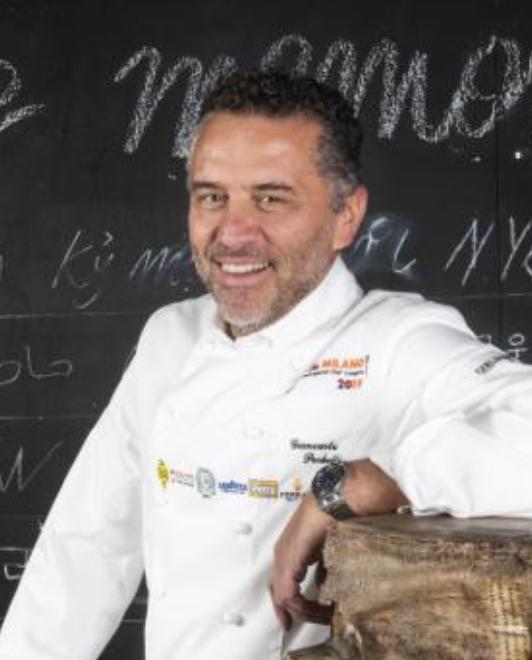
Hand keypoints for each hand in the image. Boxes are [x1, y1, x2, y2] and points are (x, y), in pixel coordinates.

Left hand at [269, 459, 407, 630]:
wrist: (340, 495)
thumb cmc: (339, 509)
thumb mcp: (329, 539)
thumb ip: (323, 556)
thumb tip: (328, 574)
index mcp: (292, 544)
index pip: (282, 577)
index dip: (290, 598)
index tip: (304, 611)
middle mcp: (283, 549)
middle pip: (276, 588)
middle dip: (286, 608)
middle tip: (293, 624)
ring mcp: (285, 553)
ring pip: (281, 592)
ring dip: (299, 608)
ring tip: (318, 616)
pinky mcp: (290, 558)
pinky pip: (287, 590)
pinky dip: (300, 604)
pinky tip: (317, 608)